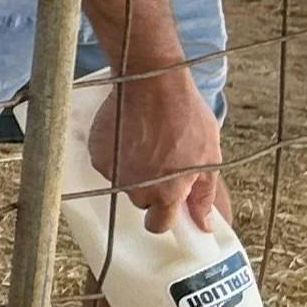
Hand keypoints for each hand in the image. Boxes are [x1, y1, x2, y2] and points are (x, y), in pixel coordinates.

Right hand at [93, 69, 228, 233]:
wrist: (152, 82)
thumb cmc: (186, 115)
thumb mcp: (209, 156)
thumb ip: (203, 195)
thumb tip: (203, 225)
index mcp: (166, 193)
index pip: (159, 224)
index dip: (165, 215)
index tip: (169, 204)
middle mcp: (136, 188)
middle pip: (141, 202)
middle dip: (151, 188)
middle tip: (163, 162)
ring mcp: (114, 172)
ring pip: (124, 183)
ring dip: (133, 171)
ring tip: (147, 142)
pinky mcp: (98, 154)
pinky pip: (109, 165)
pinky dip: (117, 155)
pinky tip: (130, 135)